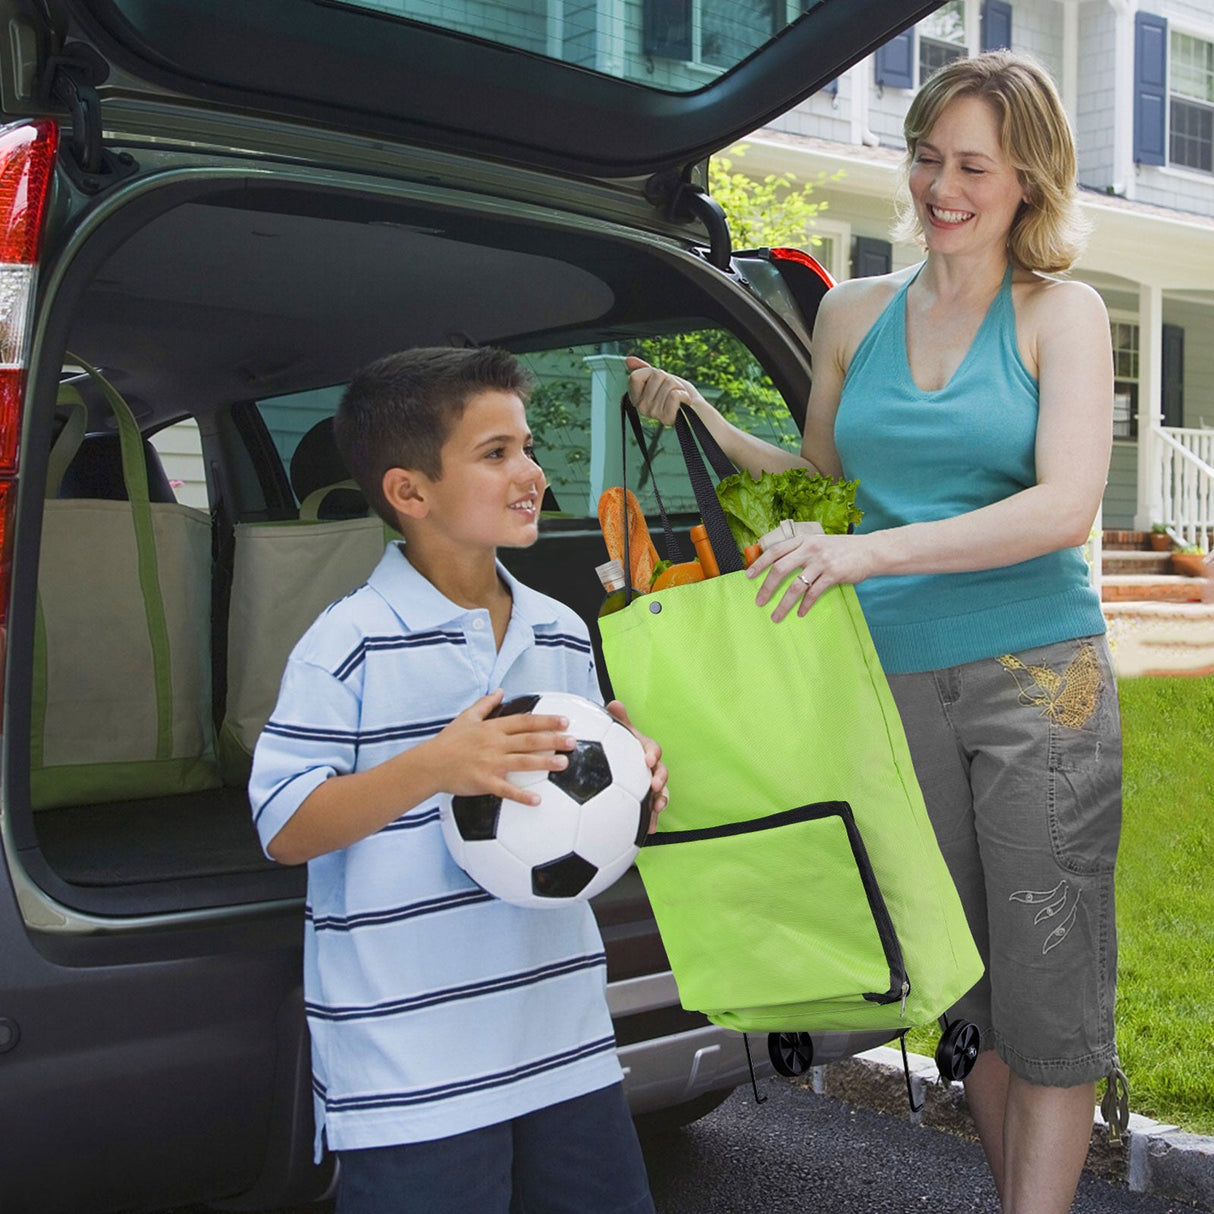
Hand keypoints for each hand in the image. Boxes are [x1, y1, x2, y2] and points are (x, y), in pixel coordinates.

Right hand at [431, 690, 574, 805]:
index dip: (546, 720)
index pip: (524, 722)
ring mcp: (490, 763)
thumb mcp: (466, 717)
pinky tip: (537, 800)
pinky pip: (506, 789)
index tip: (565, 721)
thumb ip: (485, 704)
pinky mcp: (484, 781)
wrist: (430, 764)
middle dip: (553, 740)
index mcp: (493, 728)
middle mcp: (495, 744)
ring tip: (564, 763)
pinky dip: (521, 795)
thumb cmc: (449, 741)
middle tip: (573, 741)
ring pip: (523, 762)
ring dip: (545, 763)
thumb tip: (499, 691)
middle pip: (529, 740)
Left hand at [606, 699, 668, 831]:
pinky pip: (652, 810)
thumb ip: (617, 719)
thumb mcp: (617, 731)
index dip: (652, 753)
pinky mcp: (647, 801)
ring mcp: (651, 785)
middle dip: (661, 779)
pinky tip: (649, 831)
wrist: (615, 761)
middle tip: (654, 785)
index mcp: (645, 750)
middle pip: (661, 772)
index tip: (648, 759)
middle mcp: (651, 768)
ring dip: (661, 800)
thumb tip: (614, 704)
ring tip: (656, 809)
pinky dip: (652, 819)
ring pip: (661, 792)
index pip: (652, 749)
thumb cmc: (617, 744)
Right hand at [625, 356, 707, 426]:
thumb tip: (628, 360)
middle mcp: (642, 408)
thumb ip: (642, 369)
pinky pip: (674, 395)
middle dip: (669, 378)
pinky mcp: (666, 418)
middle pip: (656, 375)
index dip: (651, 373)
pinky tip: (684, 403)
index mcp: (636, 399)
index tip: (659, 382)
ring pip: (668, 384)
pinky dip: (683, 395)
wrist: (695, 408)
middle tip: (673, 390)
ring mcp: (653, 414)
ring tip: (679, 397)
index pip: (635, 376)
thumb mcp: (659, 379)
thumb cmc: (677, 393)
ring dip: (678, 387)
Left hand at [747, 533, 875, 621]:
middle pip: (780, 569)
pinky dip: (804, 605)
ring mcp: (822, 561)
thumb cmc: (842, 549)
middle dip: (767, 587)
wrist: (870, 550)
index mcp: (804, 540)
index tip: (748, 575)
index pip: (775, 551)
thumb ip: (801, 550)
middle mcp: (810, 549)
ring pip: (795, 586)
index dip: (760, 563)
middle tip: (759, 601)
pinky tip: (800, 613)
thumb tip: (779, 565)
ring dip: (784, 604)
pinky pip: (813, 593)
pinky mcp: (833, 574)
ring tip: (776, 616)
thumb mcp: (819, 543)